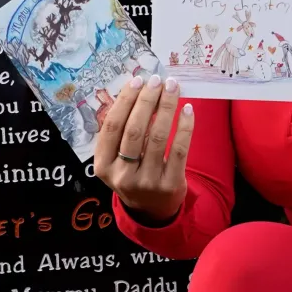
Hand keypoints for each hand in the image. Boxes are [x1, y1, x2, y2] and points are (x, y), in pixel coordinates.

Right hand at [93, 75, 192, 222]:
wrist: (152, 210)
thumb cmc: (133, 174)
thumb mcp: (117, 159)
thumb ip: (122, 132)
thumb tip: (138, 90)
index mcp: (104, 165)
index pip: (112, 126)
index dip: (125, 101)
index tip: (137, 81)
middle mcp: (123, 175)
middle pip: (135, 129)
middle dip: (147, 100)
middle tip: (157, 81)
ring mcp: (147, 181)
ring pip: (158, 136)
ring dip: (166, 107)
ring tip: (173, 88)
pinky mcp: (170, 184)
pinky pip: (179, 149)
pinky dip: (184, 126)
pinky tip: (187, 109)